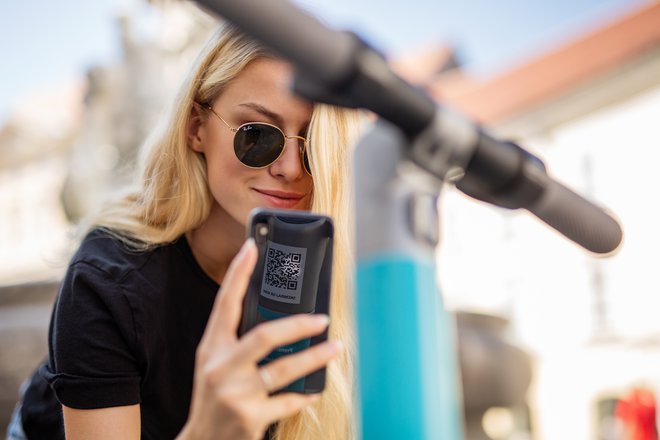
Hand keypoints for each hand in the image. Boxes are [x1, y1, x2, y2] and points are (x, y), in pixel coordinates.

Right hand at [178, 239, 341, 439]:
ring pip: (283, 370)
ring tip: (335, 348)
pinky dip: (305, 395)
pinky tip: (315, 389)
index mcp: (212, 347)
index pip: (225, 303)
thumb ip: (239, 341)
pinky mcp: (250, 417)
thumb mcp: (217, 363)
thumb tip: (281, 315)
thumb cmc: (215, 395)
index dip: (238, 274)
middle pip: (263, 336)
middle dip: (297, 325)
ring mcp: (235, 393)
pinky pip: (288, 401)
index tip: (251, 247)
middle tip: (322, 318)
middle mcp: (221, 367)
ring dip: (314, 358)